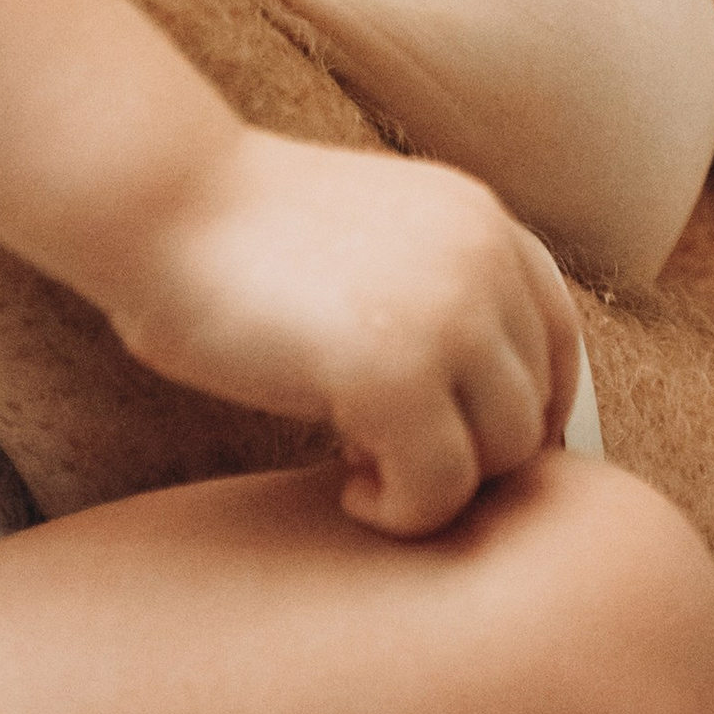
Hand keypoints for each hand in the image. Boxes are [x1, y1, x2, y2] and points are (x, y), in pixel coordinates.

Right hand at [105, 131, 585, 534]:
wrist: (154, 200)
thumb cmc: (231, 235)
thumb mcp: (369, 242)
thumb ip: (434, 295)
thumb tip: (485, 404)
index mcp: (480, 222)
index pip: (558, 338)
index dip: (528, 411)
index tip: (473, 451)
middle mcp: (483, 258)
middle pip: (535, 406)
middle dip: (471, 454)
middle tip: (390, 458)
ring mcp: (449, 312)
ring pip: (504, 455)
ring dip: (440, 486)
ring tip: (366, 472)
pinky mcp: (398, 371)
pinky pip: (441, 488)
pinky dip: (403, 513)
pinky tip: (351, 494)